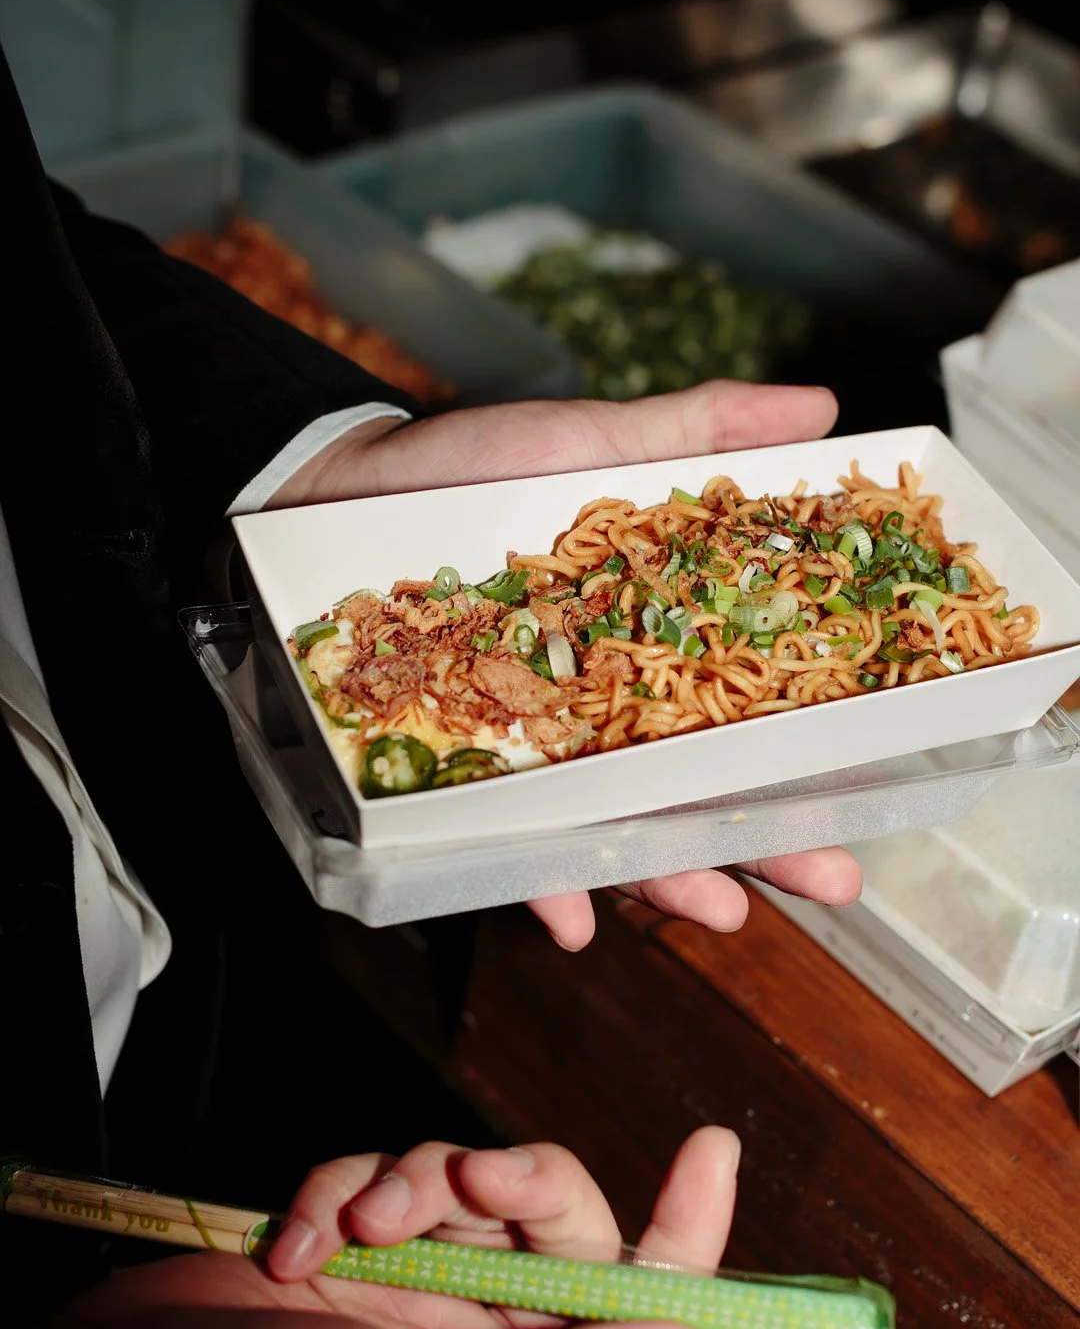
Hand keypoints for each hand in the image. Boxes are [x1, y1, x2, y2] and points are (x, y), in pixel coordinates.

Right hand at [30, 1130, 737, 1328]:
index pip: (646, 1308)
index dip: (689, 1231)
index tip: (711, 1146)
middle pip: (555, 1210)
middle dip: (514, 1178)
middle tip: (466, 1180)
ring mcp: (422, 1281)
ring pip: (462, 1176)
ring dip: (408, 1184)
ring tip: (355, 1229)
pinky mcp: (358, 1237)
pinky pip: (379, 1170)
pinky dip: (337, 1189)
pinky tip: (295, 1244)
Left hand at [272, 380, 861, 947]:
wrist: (342, 490)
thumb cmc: (475, 470)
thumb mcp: (596, 443)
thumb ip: (702, 432)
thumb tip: (823, 406)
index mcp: (651, 647)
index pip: (744, 718)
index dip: (807, 760)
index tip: (867, 792)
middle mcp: (604, 711)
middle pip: (697, 793)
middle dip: (765, 846)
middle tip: (829, 883)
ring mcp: (537, 749)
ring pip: (617, 834)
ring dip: (671, 882)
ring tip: (720, 913)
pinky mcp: (465, 771)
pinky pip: (504, 844)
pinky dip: (541, 886)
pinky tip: (573, 922)